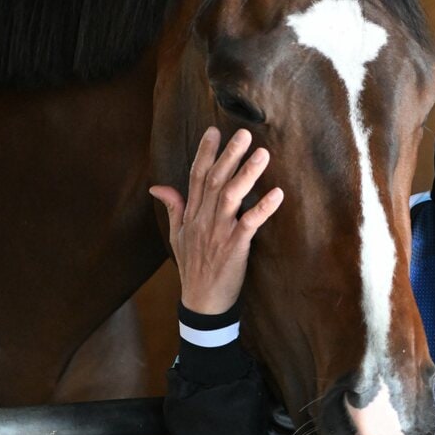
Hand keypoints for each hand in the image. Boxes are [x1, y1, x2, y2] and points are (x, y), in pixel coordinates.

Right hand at [149, 126, 284, 314]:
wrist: (202, 303)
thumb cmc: (193, 268)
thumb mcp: (177, 236)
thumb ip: (173, 207)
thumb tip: (157, 186)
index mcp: (192, 215)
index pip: (196, 177)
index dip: (204, 153)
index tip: (213, 131)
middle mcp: (204, 220)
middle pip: (214, 180)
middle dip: (228, 155)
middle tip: (243, 133)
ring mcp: (218, 233)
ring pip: (230, 197)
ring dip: (246, 174)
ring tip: (262, 154)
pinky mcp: (235, 248)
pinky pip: (249, 224)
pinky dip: (263, 208)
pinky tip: (277, 194)